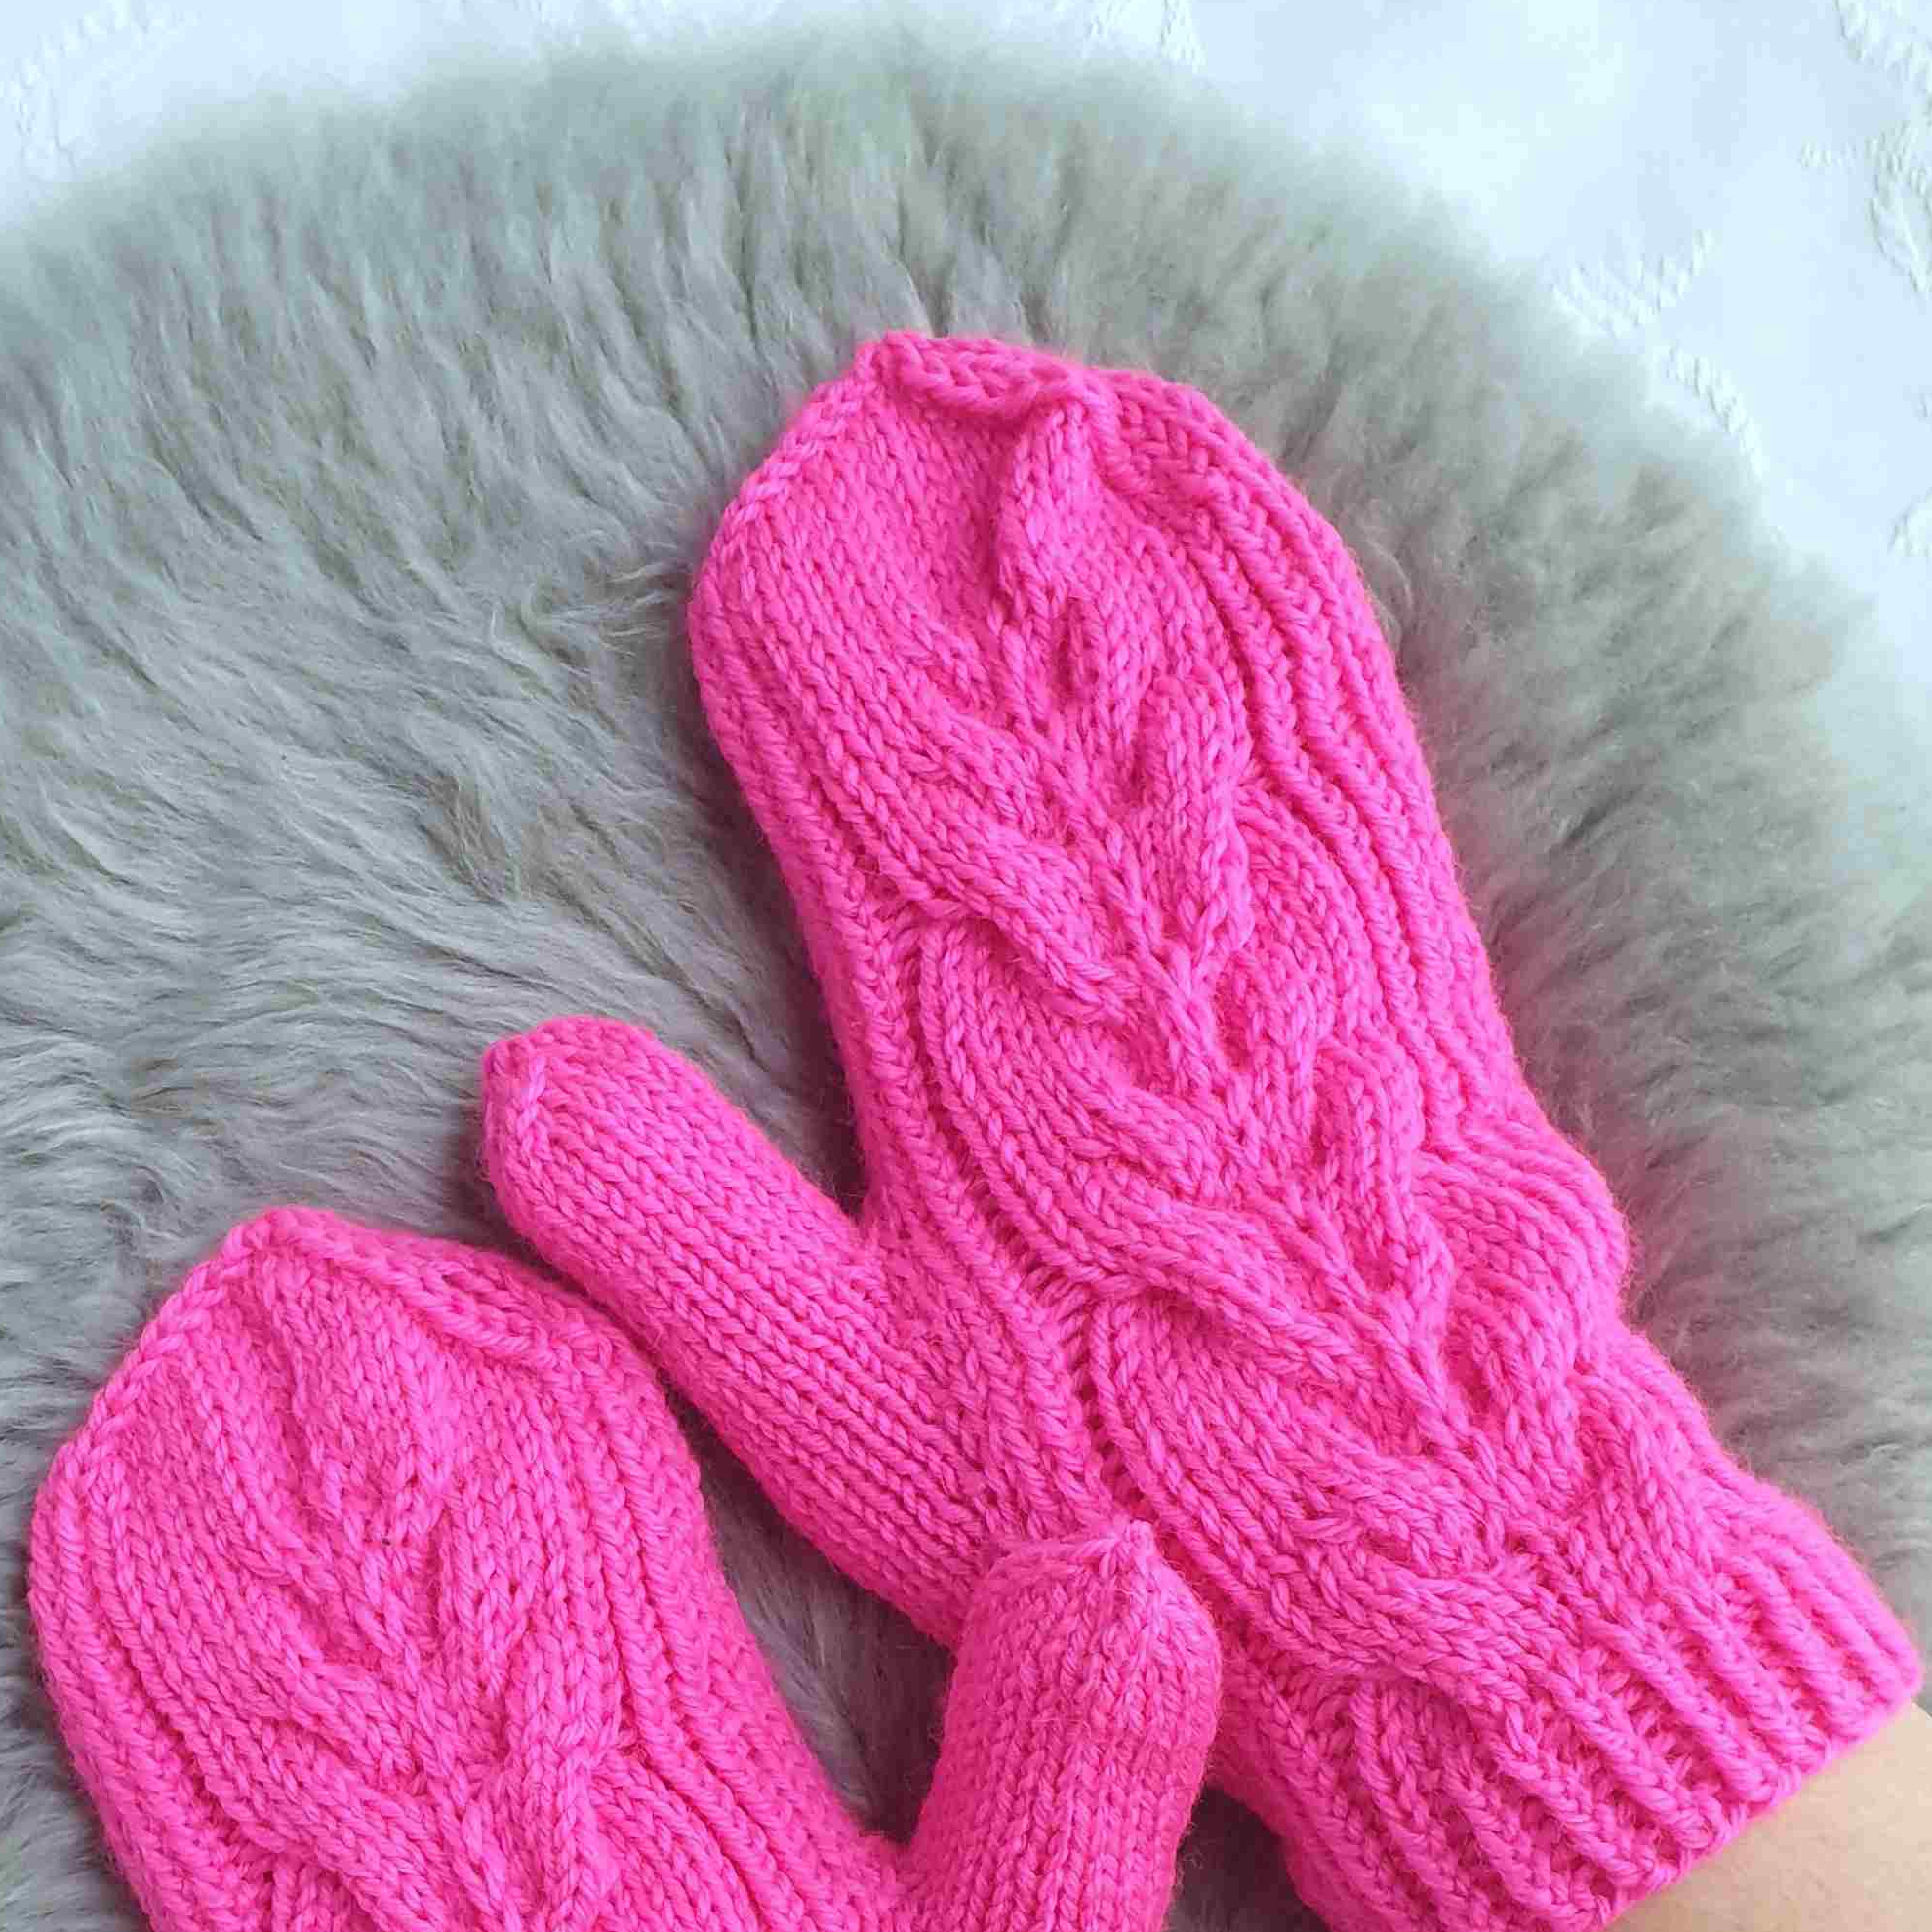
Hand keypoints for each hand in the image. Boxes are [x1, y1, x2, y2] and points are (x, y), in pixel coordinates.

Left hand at [29, 1208, 1216, 1931]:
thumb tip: (1124, 1554)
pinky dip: (139, 1696)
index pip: (593, 1542)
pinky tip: (97, 1593)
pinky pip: (197, 1834)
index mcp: (698, 1832)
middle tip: (270, 1260)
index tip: (466, 1246)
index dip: (526, 1383)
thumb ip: (1072, 1789)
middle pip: (402, 1586)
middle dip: (337, 1418)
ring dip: (217, 1524)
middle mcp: (511, 1868)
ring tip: (169, 1366)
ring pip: (279, 1687)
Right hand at [484, 332, 1912, 1931]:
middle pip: (1014, 696)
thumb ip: (678, 1229)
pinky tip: (1253, 527)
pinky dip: (1288, 605)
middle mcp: (1115, 947)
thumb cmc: (1109, 1477)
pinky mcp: (1402, 955)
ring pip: (1173, 680)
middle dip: (950, 547)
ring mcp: (1270, 931)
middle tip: (906, 396)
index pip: (853, 785)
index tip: (760, 508)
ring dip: (1116, 539)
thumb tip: (510, 1072)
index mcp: (955, 1035)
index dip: (804, 643)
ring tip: (1064, 412)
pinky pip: (1339, 728)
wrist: (1421, 1535)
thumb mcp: (843, 1395)